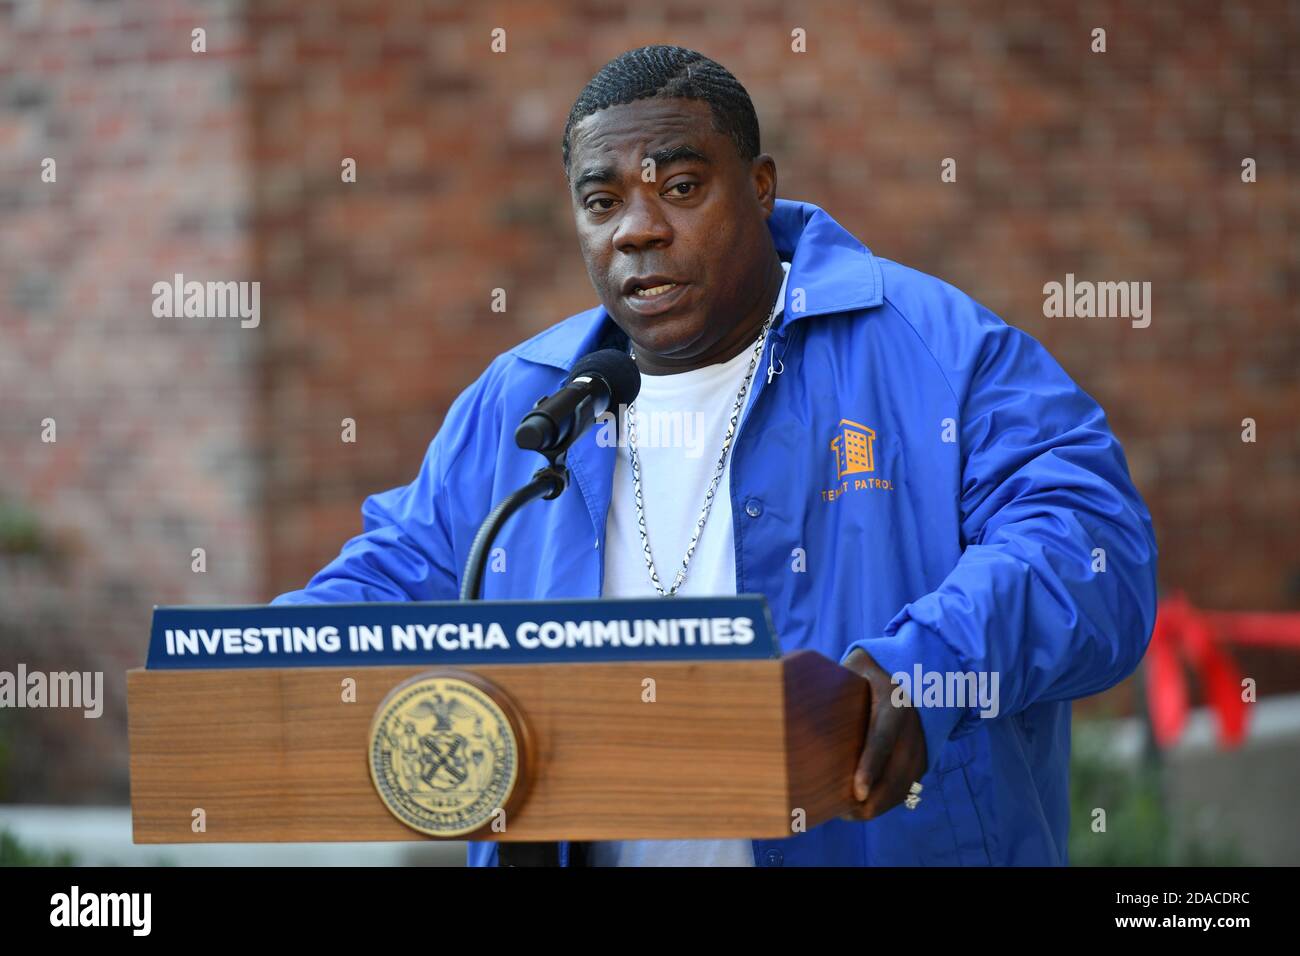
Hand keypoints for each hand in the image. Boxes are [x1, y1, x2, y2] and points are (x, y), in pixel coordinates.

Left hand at [841, 647, 927, 819]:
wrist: (917, 673)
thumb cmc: (873, 671)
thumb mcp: (857, 666)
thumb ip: (834, 677)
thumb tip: (793, 686)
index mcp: (893, 703)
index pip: (883, 739)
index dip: (870, 766)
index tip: (856, 791)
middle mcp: (911, 728)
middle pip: (895, 774)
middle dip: (871, 800)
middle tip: (840, 811)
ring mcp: (920, 746)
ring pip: (901, 788)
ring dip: (877, 805)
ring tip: (846, 813)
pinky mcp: (923, 759)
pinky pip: (906, 788)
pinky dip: (886, 802)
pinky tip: (863, 807)